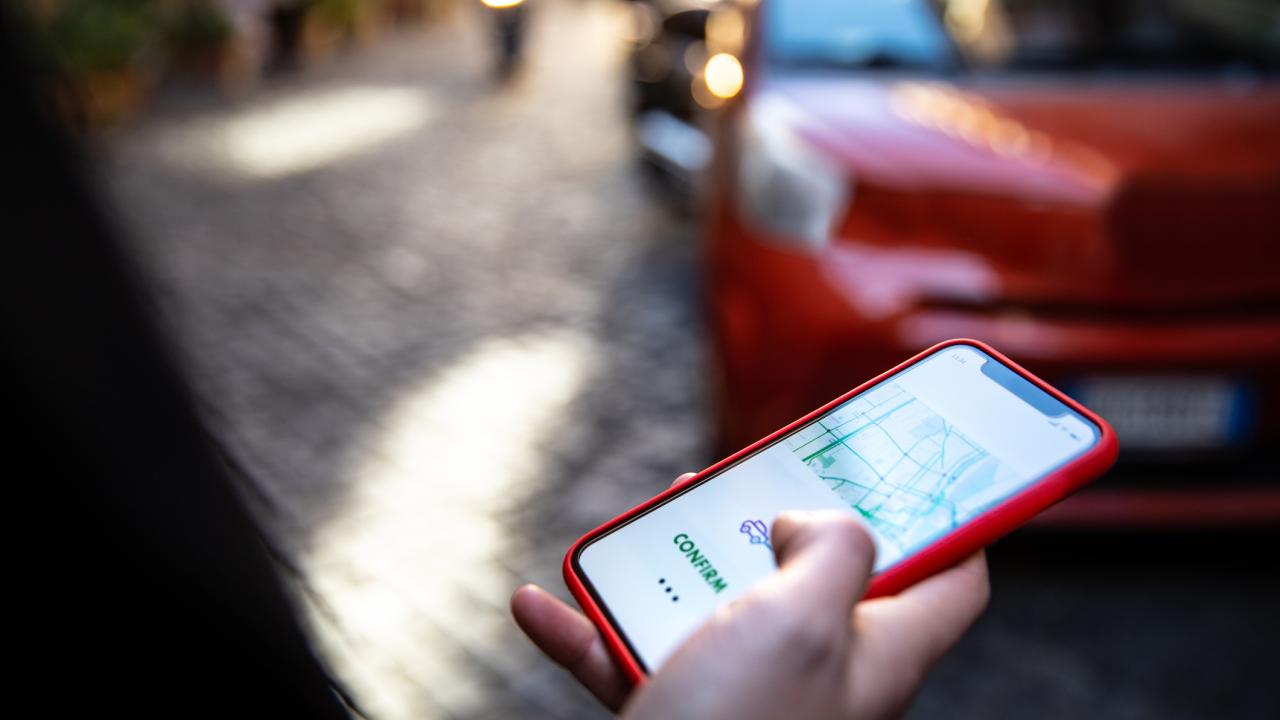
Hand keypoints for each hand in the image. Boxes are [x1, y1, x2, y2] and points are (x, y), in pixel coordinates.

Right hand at [511, 476, 989, 718]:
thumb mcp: (803, 619)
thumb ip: (831, 547)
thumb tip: (809, 522)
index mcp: (877, 652)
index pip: (954, 579)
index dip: (951, 517)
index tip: (911, 464)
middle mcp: (818, 671)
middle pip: (816, 574)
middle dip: (774, 520)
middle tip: (746, 481)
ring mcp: (745, 693)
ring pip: (716, 603)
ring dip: (668, 563)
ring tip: (642, 529)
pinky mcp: (680, 713)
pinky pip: (632, 655)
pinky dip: (589, 628)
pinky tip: (544, 605)